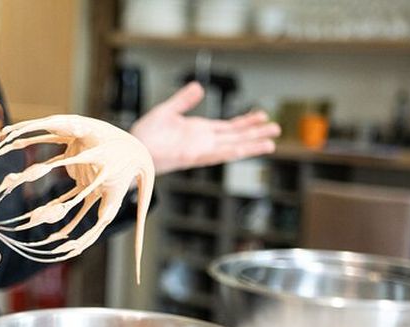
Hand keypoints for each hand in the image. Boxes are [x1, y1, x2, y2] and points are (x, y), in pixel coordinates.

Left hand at [130, 82, 280, 173]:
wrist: (133, 150)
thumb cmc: (145, 135)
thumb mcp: (167, 111)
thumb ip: (184, 100)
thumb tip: (199, 87)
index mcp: (198, 131)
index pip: (228, 127)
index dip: (245, 123)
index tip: (261, 117)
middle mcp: (203, 142)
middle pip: (236, 137)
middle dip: (255, 133)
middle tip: (276, 129)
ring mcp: (200, 150)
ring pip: (232, 147)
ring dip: (251, 145)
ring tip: (272, 142)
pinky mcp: (193, 157)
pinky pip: (217, 154)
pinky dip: (233, 152)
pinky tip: (247, 150)